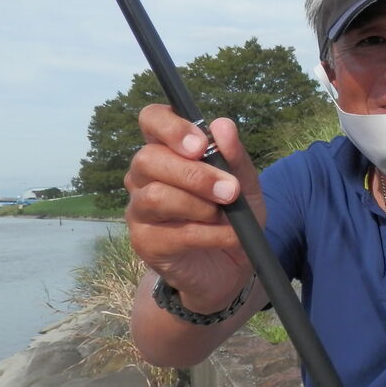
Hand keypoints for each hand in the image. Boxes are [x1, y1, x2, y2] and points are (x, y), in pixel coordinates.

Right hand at [124, 105, 262, 310]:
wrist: (231, 267)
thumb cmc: (232, 215)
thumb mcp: (245, 184)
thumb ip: (235, 156)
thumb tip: (223, 125)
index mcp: (167, 150)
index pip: (151, 120)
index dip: (170, 126)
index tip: (200, 144)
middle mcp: (145, 176)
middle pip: (148, 159)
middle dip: (195, 174)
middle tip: (230, 190)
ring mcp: (139, 210)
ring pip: (155, 196)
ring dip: (199, 205)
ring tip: (226, 214)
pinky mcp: (145, 242)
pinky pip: (172, 233)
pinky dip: (209, 234)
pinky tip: (229, 236)